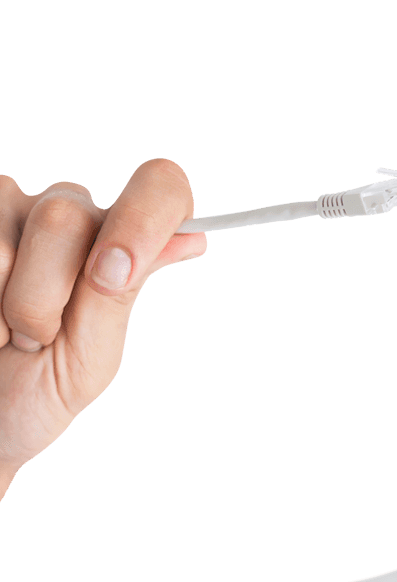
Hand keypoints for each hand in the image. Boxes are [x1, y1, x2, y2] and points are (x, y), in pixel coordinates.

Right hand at [0, 159, 207, 498]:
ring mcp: (9, 212)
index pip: (159, 187)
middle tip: (35, 339)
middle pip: (65, 214)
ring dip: (3, 303)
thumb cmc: (31, 395)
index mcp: (119, 244)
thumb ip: (120, 293)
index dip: (144, 218)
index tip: (112, 277)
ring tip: (1, 332)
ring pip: (9, 235)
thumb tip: (193, 238)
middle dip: (42, 295)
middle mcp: (69, 216)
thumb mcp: (86, 358)